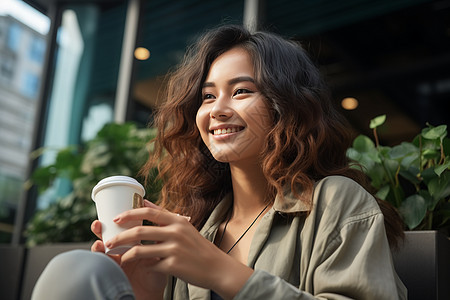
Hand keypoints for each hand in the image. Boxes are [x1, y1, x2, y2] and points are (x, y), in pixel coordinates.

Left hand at [104, 201, 253, 298]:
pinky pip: (150, 265)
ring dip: (125, 253)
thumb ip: (164, 215)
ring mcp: (174, 249)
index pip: (149, 212)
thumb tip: (144, 201)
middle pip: (140, 231)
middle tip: (108, 241)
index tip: (116, 219)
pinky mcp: (173, 265)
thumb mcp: (184, 226)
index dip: (130, 213)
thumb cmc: (197, 246)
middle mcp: (176, 232)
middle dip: (120, 236)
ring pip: (140, 250)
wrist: (216, 267)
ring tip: (116, 256)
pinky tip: (136, 267)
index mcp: (177, 221)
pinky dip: (141, 266)